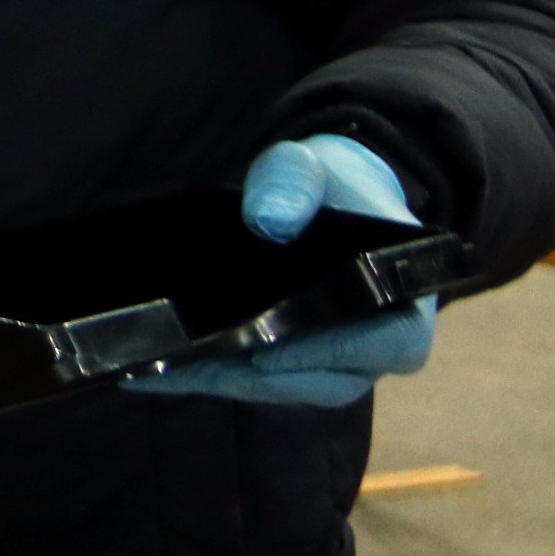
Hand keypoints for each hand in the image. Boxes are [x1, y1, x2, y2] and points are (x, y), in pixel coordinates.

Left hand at [135, 132, 437, 405]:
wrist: (322, 198)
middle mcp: (378, 348)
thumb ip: (293, 183)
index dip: (327, 353)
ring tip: (150, 368)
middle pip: (318, 380)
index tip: (264, 350)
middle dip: (246, 373)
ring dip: (216, 379)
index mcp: (404, 302)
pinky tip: (150, 370)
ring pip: (279, 387)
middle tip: (177, 362)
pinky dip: (207, 374)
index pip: (383, 346)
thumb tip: (269, 220)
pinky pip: (254, 380)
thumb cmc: (328, 186)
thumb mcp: (311, 168)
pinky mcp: (295, 368)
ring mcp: (335, 364)